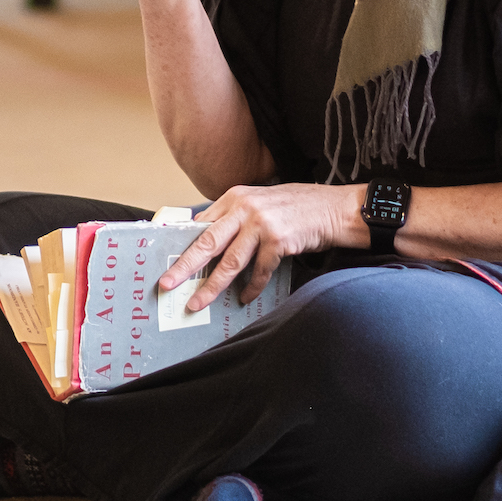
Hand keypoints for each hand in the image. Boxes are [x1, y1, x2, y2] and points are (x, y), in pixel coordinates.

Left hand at [158, 182, 361, 311]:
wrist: (334, 208)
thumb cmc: (297, 207)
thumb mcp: (261, 203)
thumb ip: (236, 217)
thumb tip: (208, 241)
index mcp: (235, 197)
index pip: (201, 224)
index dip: (182, 245)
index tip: (167, 262)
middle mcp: (245, 207)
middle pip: (206, 242)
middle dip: (183, 267)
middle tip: (166, 284)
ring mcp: (261, 224)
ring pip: (229, 262)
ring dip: (211, 286)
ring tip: (197, 303)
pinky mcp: (278, 240)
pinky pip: (258, 271)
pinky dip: (251, 287)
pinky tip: (245, 298)